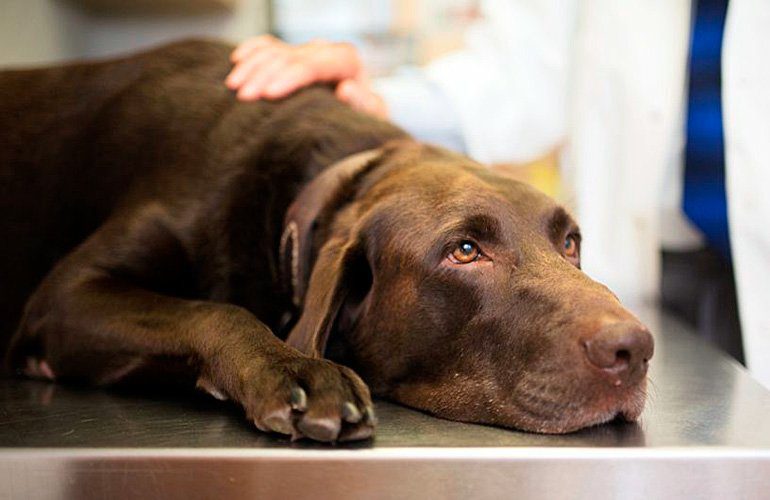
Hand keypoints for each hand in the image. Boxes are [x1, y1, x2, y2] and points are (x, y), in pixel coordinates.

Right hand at [227, 35, 387, 118]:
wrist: (357, 120)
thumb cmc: (363, 122)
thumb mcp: (369, 118)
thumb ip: (363, 104)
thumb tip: (346, 88)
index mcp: (345, 60)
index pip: (313, 64)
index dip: (289, 77)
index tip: (269, 95)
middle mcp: (324, 51)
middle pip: (288, 56)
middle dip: (264, 75)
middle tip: (243, 97)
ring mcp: (306, 51)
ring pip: (274, 50)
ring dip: (251, 66)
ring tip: (232, 87)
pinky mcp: (293, 56)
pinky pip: (268, 46)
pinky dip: (252, 51)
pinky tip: (237, 60)